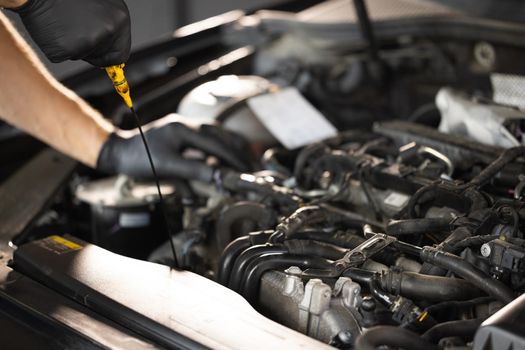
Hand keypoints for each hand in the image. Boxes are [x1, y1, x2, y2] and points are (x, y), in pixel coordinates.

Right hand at [10, 0, 130, 66]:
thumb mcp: (99, 4)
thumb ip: (110, 26)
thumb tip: (114, 54)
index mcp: (120, 18)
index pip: (121, 55)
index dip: (108, 57)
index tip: (101, 56)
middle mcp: (108, 30)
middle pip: (102, 58)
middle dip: (91, 51)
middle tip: (76, 31)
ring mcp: (88, 41)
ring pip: (82, 56)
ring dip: (74, 46)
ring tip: (64, 24)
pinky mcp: (68, 48)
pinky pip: (64, 56)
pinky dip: (58, 47)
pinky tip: (54, 29)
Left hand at [96, 114, 252, 181]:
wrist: (118, 151)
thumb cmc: (139, 159)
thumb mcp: (168, 167)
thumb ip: (196, 171)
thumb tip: (220, 178)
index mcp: (184, 130)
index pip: (217, 145)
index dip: (235, 160)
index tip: (247, 171)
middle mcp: (188, 124)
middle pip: (222, 135)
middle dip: (240, 151)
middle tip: (254, 166)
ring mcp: (185, 127)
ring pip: (218, 134)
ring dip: (233, 147)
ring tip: (246, 159)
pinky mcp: (183, 133)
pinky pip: (209, 137)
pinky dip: (221, 146)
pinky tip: (226, 155)